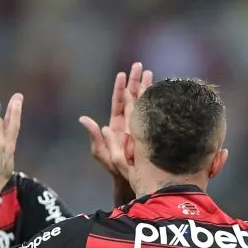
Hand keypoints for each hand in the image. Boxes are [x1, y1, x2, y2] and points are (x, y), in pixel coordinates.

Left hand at [0, 89, 22, 186]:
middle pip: (4, 121)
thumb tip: (8, 148)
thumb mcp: (6, 165)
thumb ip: (6, 153)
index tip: (18, 101)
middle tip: (9, 96)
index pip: (15, 126)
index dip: (16, 112)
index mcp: (10, 148)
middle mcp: (2, 143)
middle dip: (7, 107)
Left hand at [79, 62, 151, 180]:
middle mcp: (129, 123)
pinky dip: (157, 102)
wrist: (132, 182)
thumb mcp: (102, 154)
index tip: (122, 74)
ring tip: (150, 73)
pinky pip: (154, 114)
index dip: (120, 88)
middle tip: (139, 65)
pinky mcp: (151, 132)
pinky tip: (163, 92)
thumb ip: (95, 137)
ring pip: (144, 103)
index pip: (118, 102)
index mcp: (118, 125)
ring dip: (147, 88)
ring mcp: (141, 126)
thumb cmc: (115, 170)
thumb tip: (83, 119)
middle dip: (135, 81)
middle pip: (132, 97)